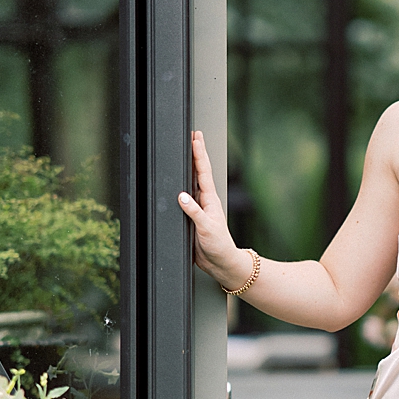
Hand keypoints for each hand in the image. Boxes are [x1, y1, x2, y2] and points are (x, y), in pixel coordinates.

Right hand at [177, 131, 250, 288]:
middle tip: (194, 135)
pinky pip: (185, 198)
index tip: (196, 138)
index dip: (199, 154)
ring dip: (190, 166)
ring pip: (192, 182)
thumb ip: (194, 212)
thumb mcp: (206, 228)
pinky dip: (180, 187)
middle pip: (199, 171)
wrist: (221, 262)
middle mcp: (205, 200)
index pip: (203, 172)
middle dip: (196, 152)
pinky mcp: (192, 217)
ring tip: (188, 151)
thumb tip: (182, 196)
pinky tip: (177, 183)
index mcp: (209, 199)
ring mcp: (199, 208)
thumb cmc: (219, 246)